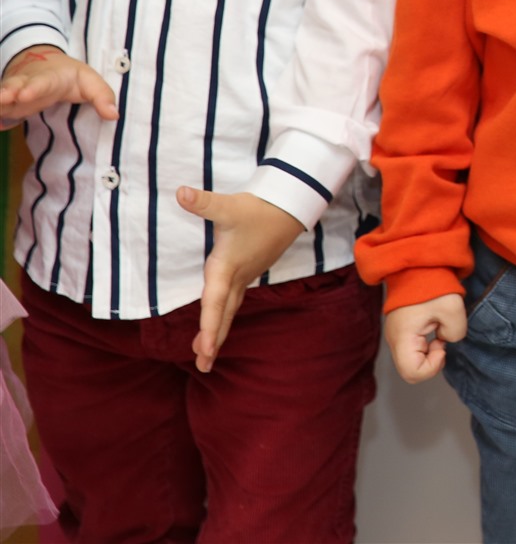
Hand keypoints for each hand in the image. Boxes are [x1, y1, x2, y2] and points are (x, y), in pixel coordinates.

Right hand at [0, 47, 118, 121]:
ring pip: (0, 95)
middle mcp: (26, 83)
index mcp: (49, 78)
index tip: (25, 94)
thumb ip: (102, 97)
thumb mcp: (90, 82)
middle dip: (5, 92)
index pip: (41, 82)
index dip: (33, 88)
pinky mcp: (5, 102)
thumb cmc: (69, 75)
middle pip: (13, 86)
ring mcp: (13, 93)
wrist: (43, 62)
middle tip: (1, 97)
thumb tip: (114, 116)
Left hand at [175, 187, 305, 370]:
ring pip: (229, 310)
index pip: (215, 303)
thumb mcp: (230, 206)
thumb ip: (204, 203)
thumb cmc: (259, 210)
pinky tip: (220, 323)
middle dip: (213, 341)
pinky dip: (224, 317)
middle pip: (223, 315)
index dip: (209, 328)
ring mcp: (244, 276)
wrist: (290, 208)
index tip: (203, 351)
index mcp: (227, 267)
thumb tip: (181, 193)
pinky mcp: (248, 272)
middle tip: (204, 366)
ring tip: (205, 356)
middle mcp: (236, 277)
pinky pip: (233, 302)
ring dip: (218, 332)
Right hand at [384, 293, 466, 383]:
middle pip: (412, 370)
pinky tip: (435, 326)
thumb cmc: (432, 284)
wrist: (419, 264)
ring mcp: (397, 336)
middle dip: (432, 361)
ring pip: (413, 360)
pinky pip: (414, 349)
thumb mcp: (452, 307)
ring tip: (439, 328)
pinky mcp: (403, 330)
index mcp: (402, 337)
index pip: (412, 373)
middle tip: (442, 340)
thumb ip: (456, 332)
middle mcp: (394, 340)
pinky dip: (427, 344)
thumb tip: (446, 339)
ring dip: (430, 351)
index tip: (442, 345)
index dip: (432, 367)